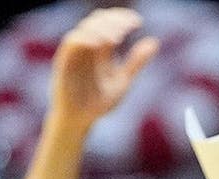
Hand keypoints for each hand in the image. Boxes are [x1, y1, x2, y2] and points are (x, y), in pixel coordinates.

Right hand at [49, 8, 158, 130]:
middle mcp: (87, 48)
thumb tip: (155, 41)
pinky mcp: (64, 62)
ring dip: (100, 28)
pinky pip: (71, 43)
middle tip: (128, 27)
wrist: (82, 120)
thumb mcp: (123, 80)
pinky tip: (100, 43)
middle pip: (96, 21)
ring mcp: (75, 54)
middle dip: (113, 20)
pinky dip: (85, 39)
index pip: (109, 23)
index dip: (122, 18)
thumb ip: (136, 62)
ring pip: (84, 28)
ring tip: (117, 38)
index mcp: (101, 50)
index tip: (138, 21)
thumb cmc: (99, 101)